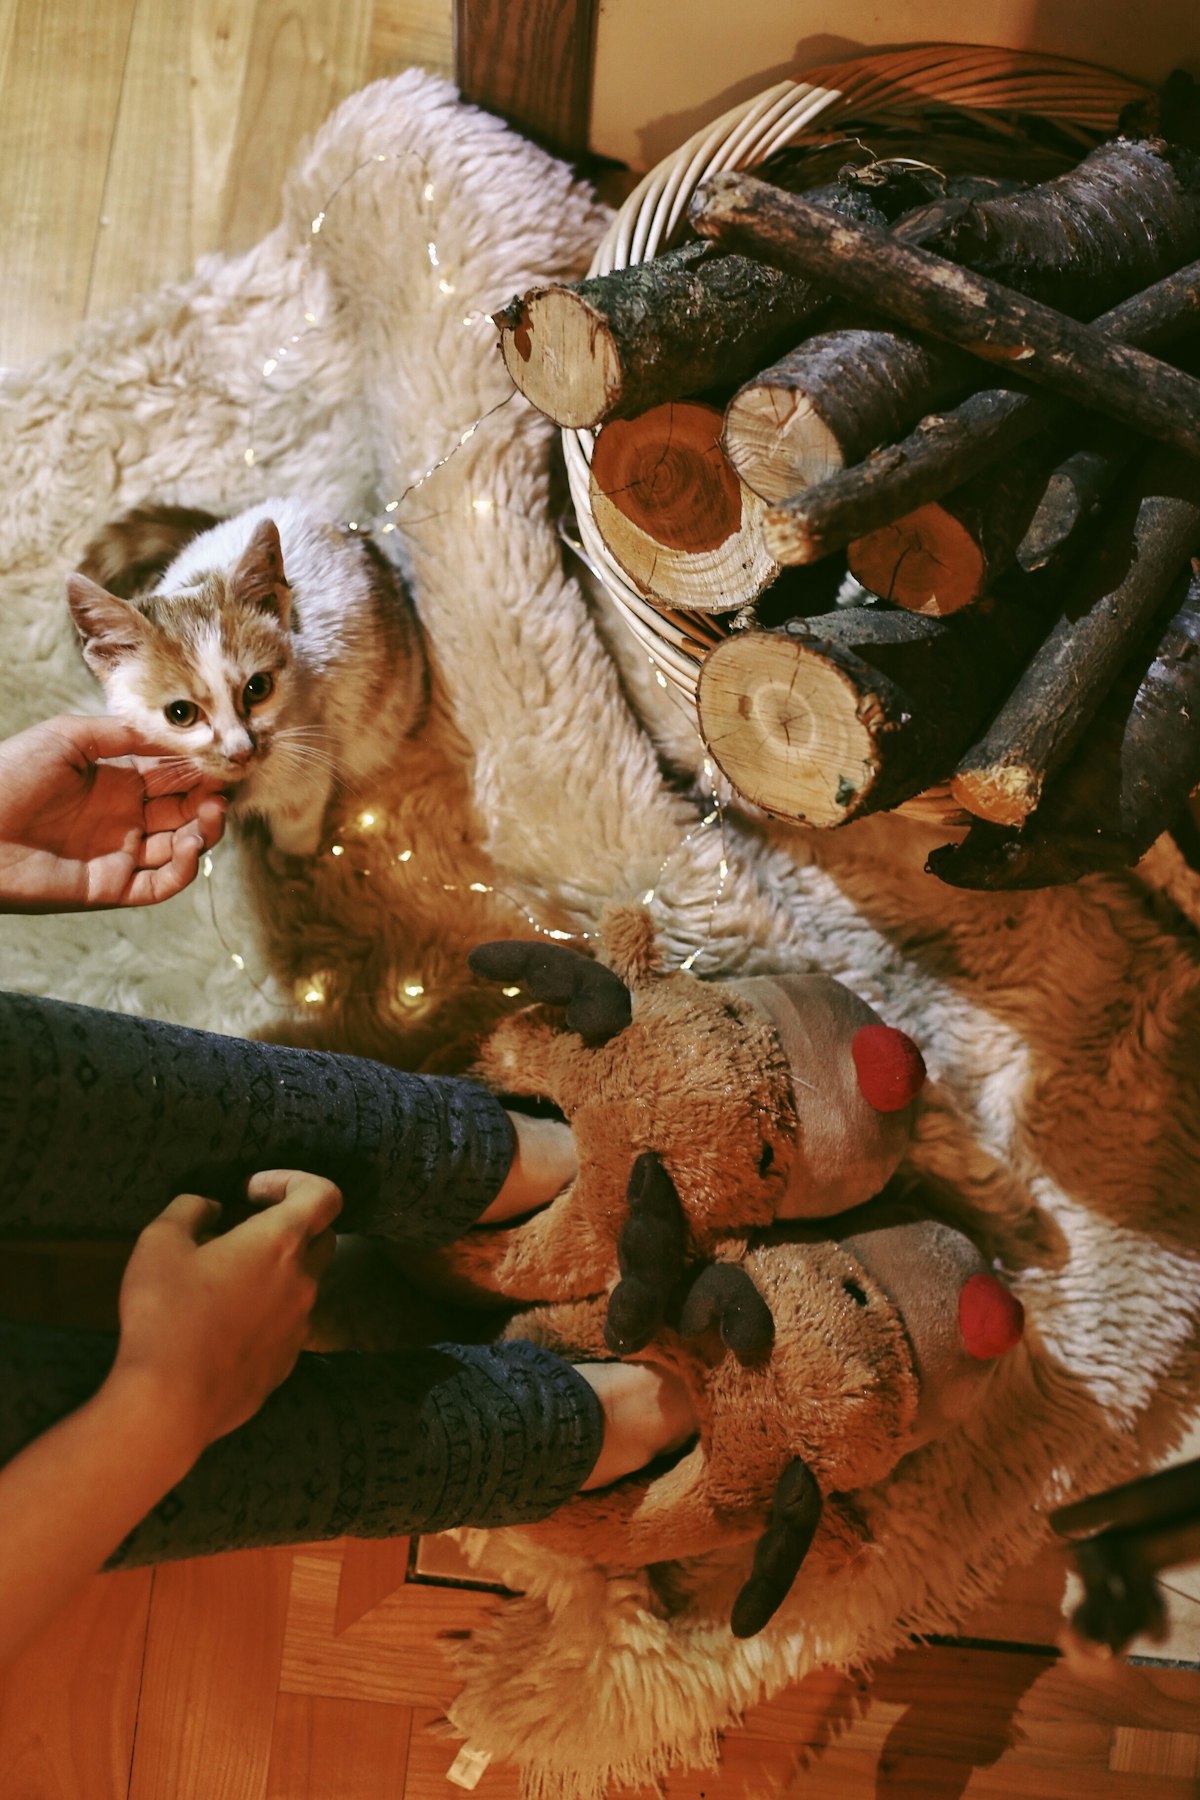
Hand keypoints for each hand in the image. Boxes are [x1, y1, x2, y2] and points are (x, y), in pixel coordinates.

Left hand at [0, 713, 226, 911]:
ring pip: (180, 848)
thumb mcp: (65, 738)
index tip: (222, 759)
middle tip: (222, 789)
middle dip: (208, 800)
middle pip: (183, 812)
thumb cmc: (8, 775)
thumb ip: (119, 735)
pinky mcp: (111, 887)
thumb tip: (171, 736)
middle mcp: (123, 818)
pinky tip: (187, 844)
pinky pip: (160, 884)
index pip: (171, 777)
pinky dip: (182, 868)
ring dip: (203, 831)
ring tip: (210, 812)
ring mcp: (119, 854)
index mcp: (115, 782)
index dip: (198, 770)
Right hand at [111, 1170, 341, 1456]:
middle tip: (239, 1231)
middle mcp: (302, 1282)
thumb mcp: (160, 1242)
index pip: (326, 1194)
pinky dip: (264, 1311)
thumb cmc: (165, 1316)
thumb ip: (191, 1209)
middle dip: (289, 1224)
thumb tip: (211, 1208)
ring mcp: (298, 1327)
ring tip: (221, 1280)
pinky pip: (285, 1324)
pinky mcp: (285, 1363)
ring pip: (302, 1283)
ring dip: (274, 1271)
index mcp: (280, 1244)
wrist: (169, 1405)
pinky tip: (221, 1324)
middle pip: (322, 1237)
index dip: (294, 1180)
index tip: (250, 1192)